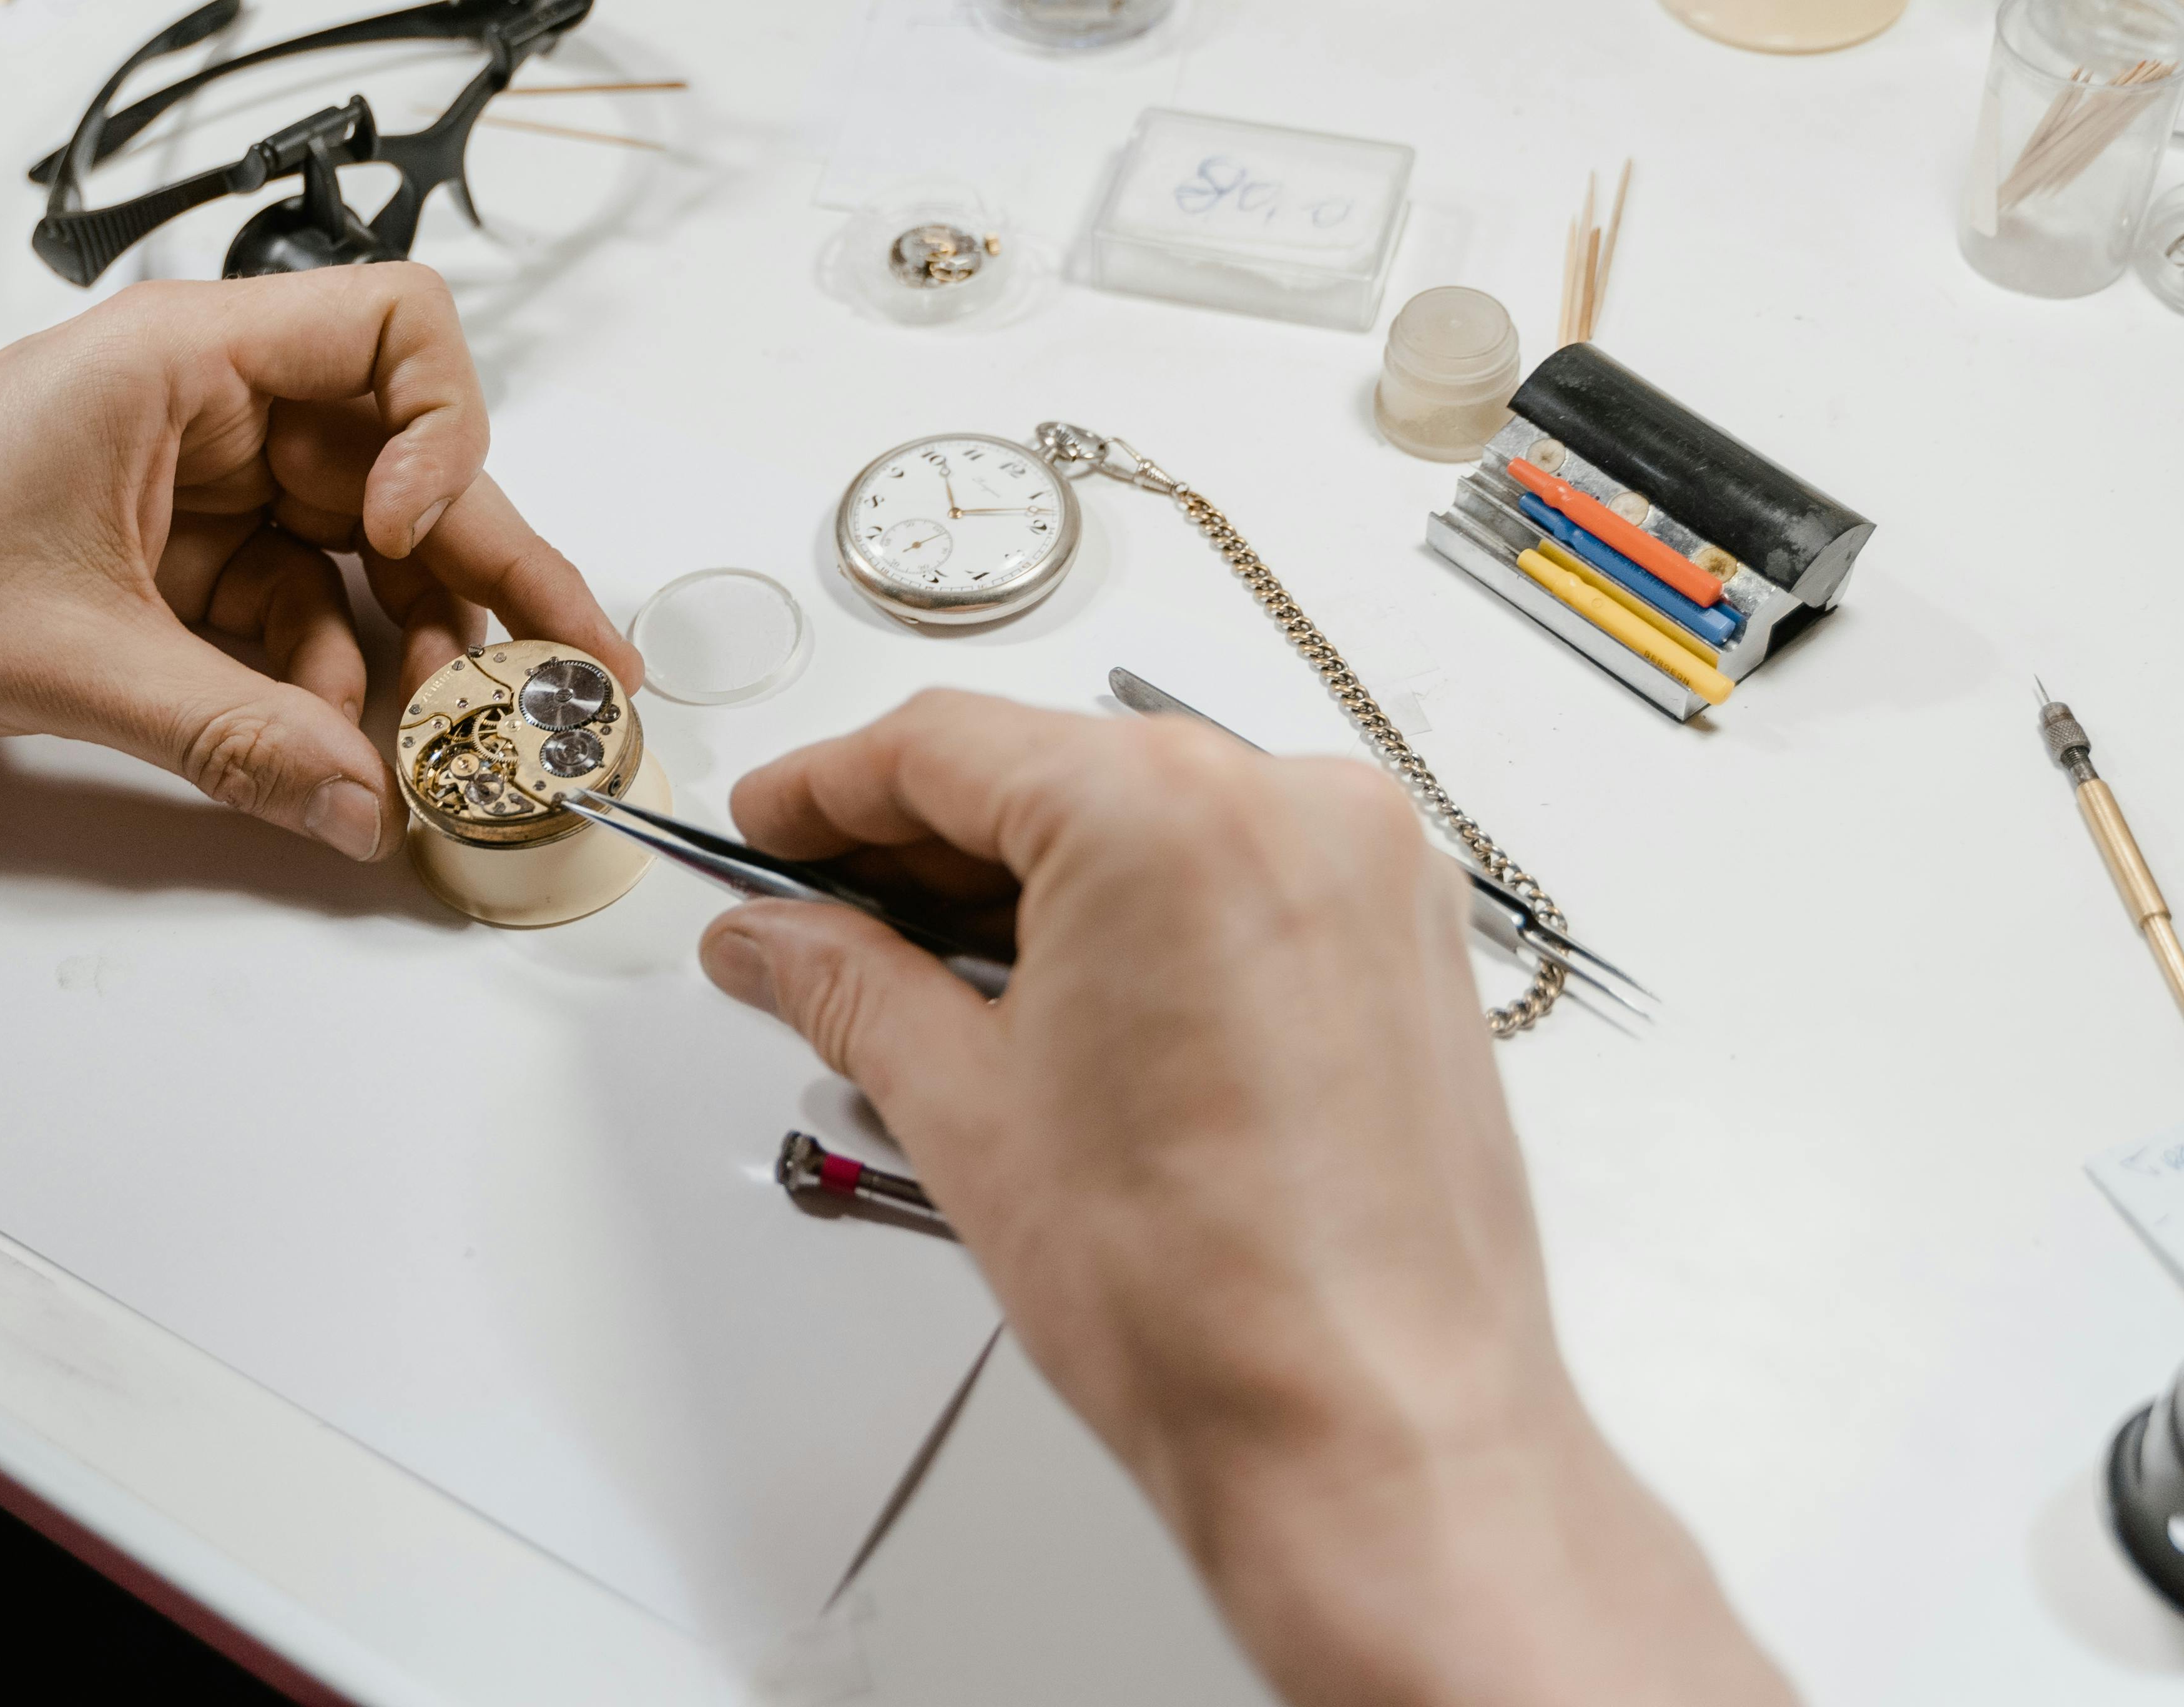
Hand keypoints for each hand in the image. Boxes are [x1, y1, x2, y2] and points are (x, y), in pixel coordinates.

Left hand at [0, 267, 635, 860]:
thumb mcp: (68, 656)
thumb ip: (236, 736)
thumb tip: (371, 810)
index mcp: (187, 357)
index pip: (397, 329)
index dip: (447, 431)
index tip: (414, 537)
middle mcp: (210, 404)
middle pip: (403, 470)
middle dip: (485, 580)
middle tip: (576, 689)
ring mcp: (193, 485)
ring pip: (355, 560)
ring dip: (408, 659)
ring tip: (454, 760)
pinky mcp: (167, 562)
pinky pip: (289, 617)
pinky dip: (327, 690)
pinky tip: (352, 767)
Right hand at [700, 696, 1785, 1706]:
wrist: (1376, 1438)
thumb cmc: (1213, 1303)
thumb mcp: (968, 1111)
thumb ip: (850, 985)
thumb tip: (775, 939)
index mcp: (1169, 815)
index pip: (947, 744)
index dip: (828, 788)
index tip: (770, 827)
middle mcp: (1295, 807)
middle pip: (1054, 768)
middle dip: (922, 841)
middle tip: (817, 908)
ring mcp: (1372, 870)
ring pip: (1152, 817)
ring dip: (1031, 878)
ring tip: (925, 970)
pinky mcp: (1412, 939)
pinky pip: (1243, 871)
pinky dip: (1143, 909)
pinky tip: (1058, 990)